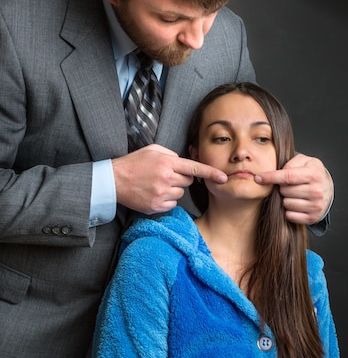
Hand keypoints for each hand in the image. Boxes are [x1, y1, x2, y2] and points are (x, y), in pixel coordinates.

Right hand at [112, 144, 226, 214]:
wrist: (114, 181)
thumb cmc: (134, 163)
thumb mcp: (153, 150)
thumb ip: (171, 155)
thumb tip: (184, 163)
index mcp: (167, 163)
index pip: (194, 168)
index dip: (211, 173)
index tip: (224, 177)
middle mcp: (166, 179)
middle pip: (188, 182)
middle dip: (182, 178)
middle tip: (166, 175)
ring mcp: (161, 194)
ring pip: (180, 194)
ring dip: (173, 189)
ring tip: (157, 184)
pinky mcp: (155, 207)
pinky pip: (172, 204)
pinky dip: (167, 200)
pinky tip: (154, 193)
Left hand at [254, 153, 333, 225]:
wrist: (327, 188)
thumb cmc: (311, 172)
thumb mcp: (304, 161)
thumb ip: (291, 163)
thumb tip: (276, 173)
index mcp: (314, 174)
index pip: (287, 176)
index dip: (271, 177)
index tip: (258, 178)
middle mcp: (316, 191)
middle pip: (285, 191)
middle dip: (282, 187)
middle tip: (289, 185)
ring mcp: (315, 206)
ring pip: (286, 204)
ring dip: (285, 198)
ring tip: (293, 193)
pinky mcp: (313, 218)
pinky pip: (290, 215)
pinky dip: (289, 210)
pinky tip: (295, 203)